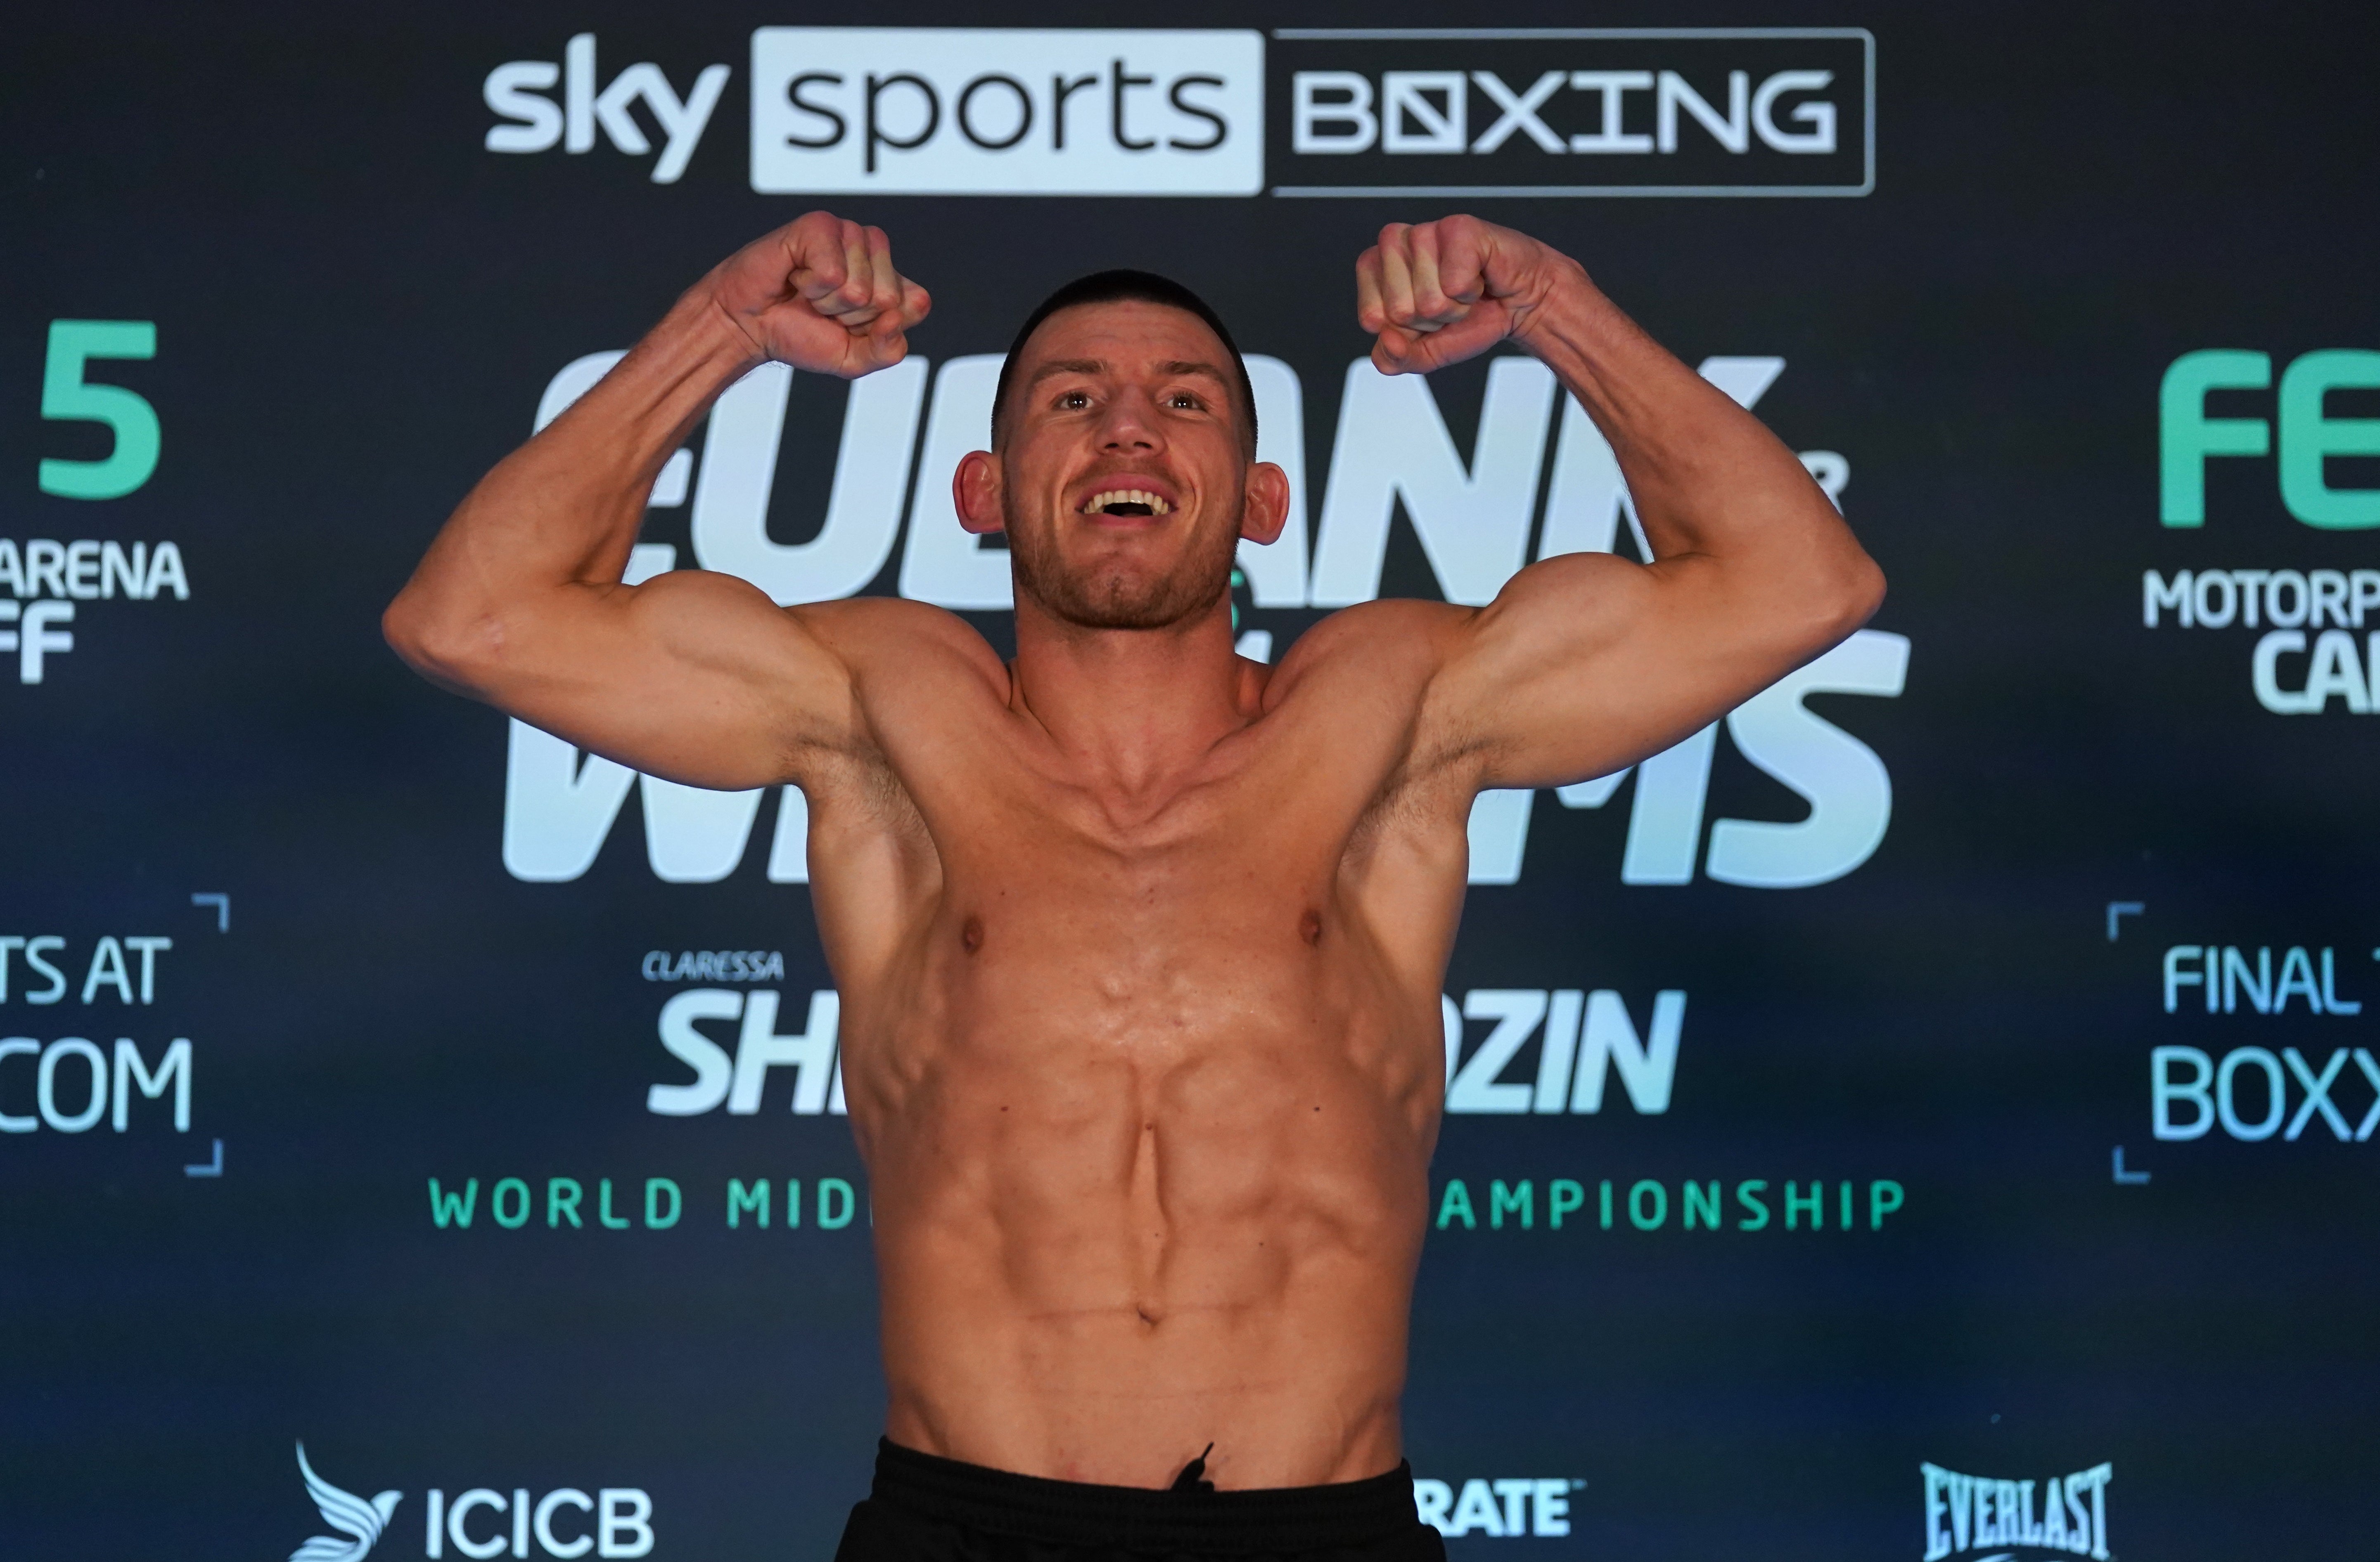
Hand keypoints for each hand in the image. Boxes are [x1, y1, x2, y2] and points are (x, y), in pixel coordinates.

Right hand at [704, 212, 930, 377]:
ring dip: (828, 302)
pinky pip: (833, 272)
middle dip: (853, 316)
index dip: (879, 327)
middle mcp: (873, 251)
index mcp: (890, 277)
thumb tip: (894, 318)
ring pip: (861, 286)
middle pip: (890, 297)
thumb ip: (889, 349)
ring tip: (808, 293)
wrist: (750, 326)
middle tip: (823, 308)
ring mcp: (848, 233)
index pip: (917, 303)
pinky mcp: (820, 225)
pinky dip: (810, 286)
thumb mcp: (854, 359)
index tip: (848, 325)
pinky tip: (796, 276)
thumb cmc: (799, 335)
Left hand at [1356, 215, 1578, 375]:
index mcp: (1376, 268)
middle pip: (1398, 310)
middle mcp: (1395, 244)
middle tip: (1450, 303)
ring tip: (1464, 291)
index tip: (1425, 318)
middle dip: (1430, 321)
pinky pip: (1453, 284)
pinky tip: (1478, 277)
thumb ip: (1395, 358)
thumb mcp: (1425, 353)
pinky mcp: (1457, 227)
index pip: (1371, 317)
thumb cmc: (1472, 317)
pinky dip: (1471, 292)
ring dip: (1454, 308)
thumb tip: (1387, 342)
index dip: (1404, 331)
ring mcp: (1425, 231)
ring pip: (1426, 299)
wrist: (1521, 305)